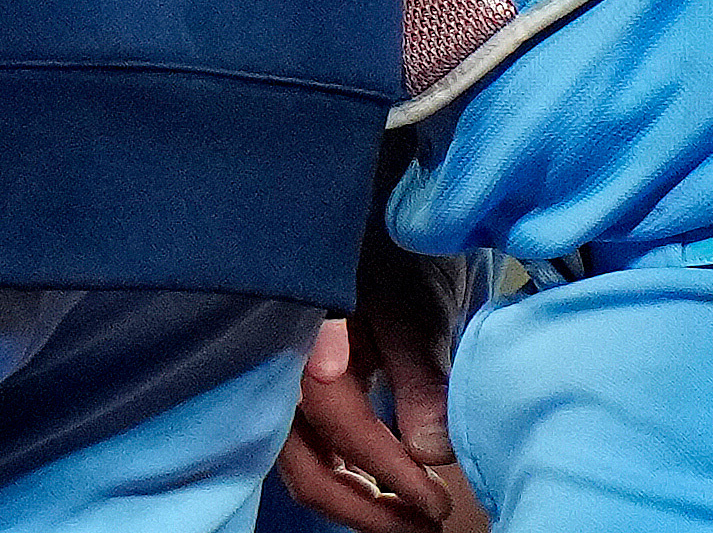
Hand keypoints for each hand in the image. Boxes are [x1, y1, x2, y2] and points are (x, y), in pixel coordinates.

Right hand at [275, 261, 479, 532]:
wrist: (381, 212)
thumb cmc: (396, 246)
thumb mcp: (418, 304)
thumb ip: (421, 374)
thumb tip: (430, 450)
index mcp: (303, 329)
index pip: (334, 414)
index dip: (383, 465)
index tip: (432, 502)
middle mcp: (280, 361)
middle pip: (303, 457)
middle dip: (363, 507)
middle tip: (422, 527)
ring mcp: (285, 377)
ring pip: (303, 461)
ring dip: (355, 499)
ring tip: (411, 520)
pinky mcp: (298, 386)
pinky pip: (310, 445)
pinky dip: (345, 474)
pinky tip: (384, 487)